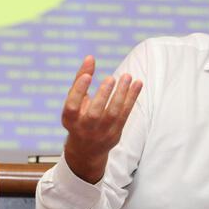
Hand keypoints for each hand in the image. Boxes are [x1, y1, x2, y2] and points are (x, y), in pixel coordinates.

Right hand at [61, 56, 142, 182]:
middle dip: (103, 95)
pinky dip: (132, 98)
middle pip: (94, 113)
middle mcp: (84, 128)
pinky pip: (125, 115)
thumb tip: (90, 57)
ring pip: (113, 114)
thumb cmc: (78, 118)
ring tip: (127, 76)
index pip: (72, 106)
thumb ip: (80, 79)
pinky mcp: (115, 133)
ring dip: (121, 95)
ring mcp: (101, 133)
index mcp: (70, 119)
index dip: (78, 91)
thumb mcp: (74, 101)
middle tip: (110, 78)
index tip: (87, 76)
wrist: (86, 150)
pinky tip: (138, 83)